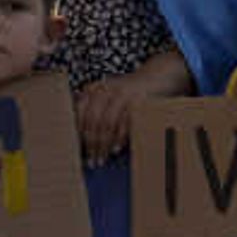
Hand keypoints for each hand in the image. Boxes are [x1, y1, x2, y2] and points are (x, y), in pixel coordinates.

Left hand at [79, 46, 189, 165]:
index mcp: (94, 89)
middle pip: (93, 120)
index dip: (78, 132)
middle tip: (92, 159)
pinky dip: (119, 138)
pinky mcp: (137, 101)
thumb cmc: (128, 94)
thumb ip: (92, 110)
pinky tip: (115, 148)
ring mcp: (122, 94)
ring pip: (107, 123)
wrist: (157, 77)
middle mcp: (106, 89)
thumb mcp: (106, 96)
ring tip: (102, 157)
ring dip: (104, 144)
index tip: (78, 148)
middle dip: (92, 143)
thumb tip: (79, 136)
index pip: (80, 112)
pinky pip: (124, 123)